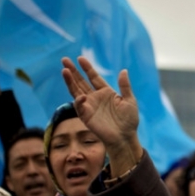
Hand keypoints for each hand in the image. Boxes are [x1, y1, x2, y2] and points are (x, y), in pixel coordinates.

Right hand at [61, 56, 142, 174]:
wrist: (125, 137)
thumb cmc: (129, 120)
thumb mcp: (130, 100)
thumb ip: (125, 86)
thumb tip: (123, 70)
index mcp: (106, 92)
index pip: (93, 77)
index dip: (87, 68)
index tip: (80, 58)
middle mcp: (95, 98)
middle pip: (81, 82)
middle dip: (73, 71)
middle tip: (64, 60)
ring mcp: (89, 106)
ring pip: (76, 91)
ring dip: (70, 81)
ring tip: (64, 70)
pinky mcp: (86, 116)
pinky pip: (80, 106)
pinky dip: (79, 100)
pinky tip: (81, 95)